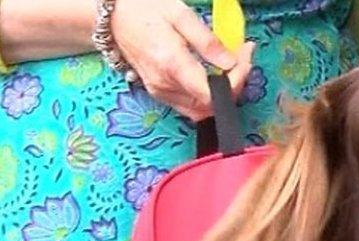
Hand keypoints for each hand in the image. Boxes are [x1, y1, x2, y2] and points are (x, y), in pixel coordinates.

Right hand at [111, 0, 254, 119]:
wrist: (111, 17)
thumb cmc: (143, 10)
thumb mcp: (179, 14)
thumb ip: (207, 42)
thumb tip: (230, 63)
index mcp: (172, 65)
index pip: (213, 93)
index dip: (236, 81)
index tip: (245, 57)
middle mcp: (165, 85)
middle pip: (212, 105)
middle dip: (235, 84)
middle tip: (242, 58)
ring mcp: (161, 93)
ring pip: (203, 110)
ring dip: (223, 93)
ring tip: (232, 66)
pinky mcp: (159, 94)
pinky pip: (191, 106)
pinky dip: (208, 96)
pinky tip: (214, 75)